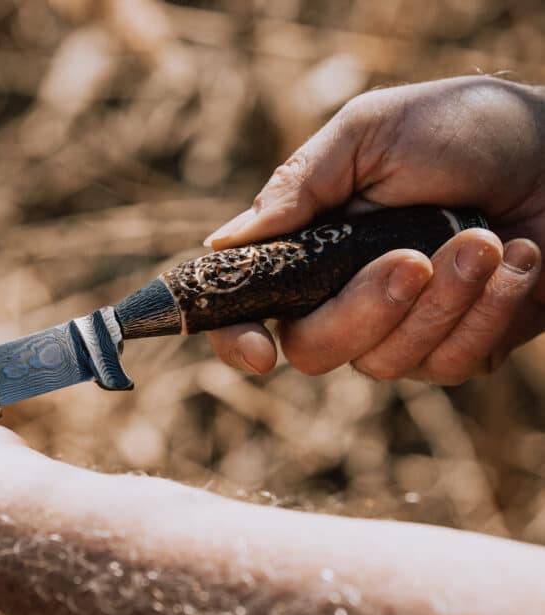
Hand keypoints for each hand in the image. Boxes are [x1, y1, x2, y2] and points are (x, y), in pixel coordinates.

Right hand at [204, 76, 544, 383]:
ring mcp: (400, 329)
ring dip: (444, 300)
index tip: (259, 354)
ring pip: (387, 361)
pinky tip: (521, 259)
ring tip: (488, 237)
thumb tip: (224, 242)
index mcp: (308, 244)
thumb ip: (300, 184)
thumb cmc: (464, 128)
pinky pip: (452, 362)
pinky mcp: (460, 347)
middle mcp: (343, 294)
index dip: (237, 338)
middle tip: (413, 258)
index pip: (249, 306)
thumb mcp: (371, 133)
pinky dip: (490, 310)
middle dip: (363, 310)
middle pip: (312, 349)